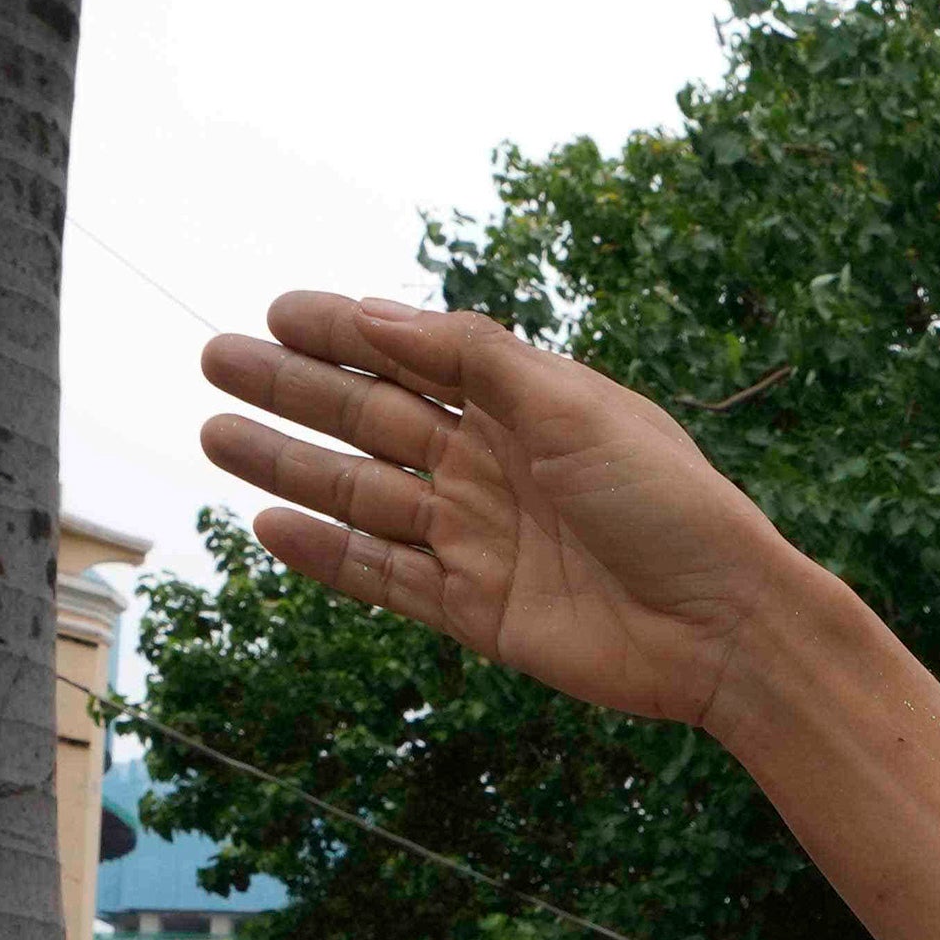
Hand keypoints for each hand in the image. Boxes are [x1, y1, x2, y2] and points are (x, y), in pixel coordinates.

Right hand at [199, 293, 802, 729]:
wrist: (725, 627)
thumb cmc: (670, 503)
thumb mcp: (575, 408)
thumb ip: (475, 359)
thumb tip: (375, 315)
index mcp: (526, 405)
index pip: (415, 356)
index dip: (346, 332)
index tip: (276, 311)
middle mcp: (495, 467)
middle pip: (372, 419)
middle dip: (295, 390)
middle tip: (215, 358)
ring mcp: (481, 539)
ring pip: (364, 496)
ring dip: (290, 466)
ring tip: (215, 434)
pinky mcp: (478, 611)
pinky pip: (386, 578)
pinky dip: (328, 557)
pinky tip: (269, 527)